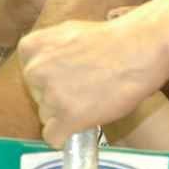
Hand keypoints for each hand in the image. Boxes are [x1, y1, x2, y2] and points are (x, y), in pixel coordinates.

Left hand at [18, 18, 163, 147]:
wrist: (138, 50)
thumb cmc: (110, 40)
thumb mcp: (68, 31)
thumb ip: (48, 51)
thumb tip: (41, 68)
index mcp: (31, 47)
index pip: (30, 73)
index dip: (51, 76)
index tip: (69, 73)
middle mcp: (35, 70)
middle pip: (37, 95)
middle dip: (56, 95)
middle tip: (84, 87)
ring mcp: (50, 95)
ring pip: (47, 116)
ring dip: (65, 114)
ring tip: (92, 99)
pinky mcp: (67, 118)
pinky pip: (53, 137)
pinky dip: (67, 134)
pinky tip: (83, 121)